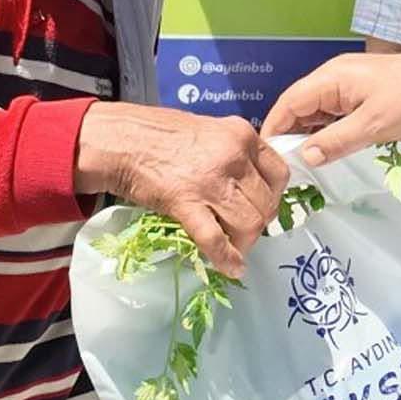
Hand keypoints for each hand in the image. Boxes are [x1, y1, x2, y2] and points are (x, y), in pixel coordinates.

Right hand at [75, 104, 290, 277]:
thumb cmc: (161, 134)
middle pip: (266, 202)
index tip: (264, 207)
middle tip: (245, 231)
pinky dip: (226, 258)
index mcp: (241, 135)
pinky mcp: (186, 203)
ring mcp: (211, 181)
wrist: (120, 140)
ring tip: (234, 246)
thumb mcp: (212, 131)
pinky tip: (231, 268)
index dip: (274, 196)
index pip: (280, 174)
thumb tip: (251, 187)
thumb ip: (236, 154)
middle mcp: (233, 156)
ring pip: (249, 223)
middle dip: (259, 223)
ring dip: (244, 242)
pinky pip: (215, 239)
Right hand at [260, 51, 400, 164]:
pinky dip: (324, 130)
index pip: (289, 103)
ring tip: (299, 162)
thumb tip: (306, 157)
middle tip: (283, 165)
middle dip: (289, 134)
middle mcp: (331, 77)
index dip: (274, 128)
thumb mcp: (372, 126)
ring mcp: (344, 84)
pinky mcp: (356, 92)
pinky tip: (323, 148)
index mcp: (330, 78)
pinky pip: (330, 112)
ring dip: (307, 134)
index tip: (265, 155)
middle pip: (298, 106)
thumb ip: (336, 142)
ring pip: (314, 111)